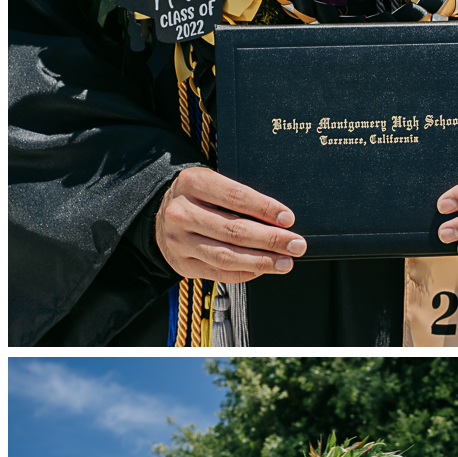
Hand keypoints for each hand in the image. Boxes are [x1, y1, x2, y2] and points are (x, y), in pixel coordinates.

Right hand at [155, 168, 306, 283]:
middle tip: (296, 244)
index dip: (265, 209)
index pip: (236, 197)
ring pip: (227, 256)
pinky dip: (245, 272)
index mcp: (192, 183)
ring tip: (285, 262)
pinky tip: (263, 269)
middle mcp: (181, 212)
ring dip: (262, 261)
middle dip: (271, 240)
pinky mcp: (181, 264)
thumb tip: (280, 220)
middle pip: (234, 230)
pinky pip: (219, 273)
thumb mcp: (212, 183)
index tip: (288, 218)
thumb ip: (239, 198)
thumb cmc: (198, 197)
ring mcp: (179, 241)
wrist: (161, 215)